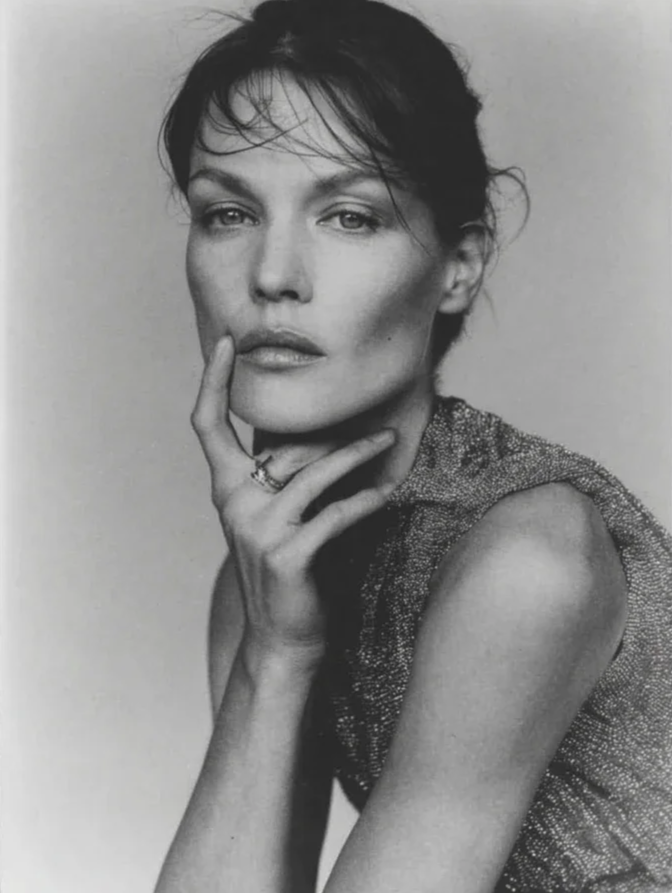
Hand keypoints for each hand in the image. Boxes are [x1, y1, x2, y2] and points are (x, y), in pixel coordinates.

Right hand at [191, 335, 395, 659]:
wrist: (282, 640)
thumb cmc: (288, 574)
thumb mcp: (276, 520)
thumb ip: (284, 480)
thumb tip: (320, 436)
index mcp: (227, 490)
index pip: (208, 426)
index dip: (212, 381)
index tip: (225, 342)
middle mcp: (235, 504)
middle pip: (283, 445)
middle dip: (334, 433)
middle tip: (377, 424)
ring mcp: (259, 529)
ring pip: (315, 474)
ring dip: (359, 456)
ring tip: (390, 443)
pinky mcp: (289, 554)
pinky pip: (335, 516)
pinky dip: (364, 503)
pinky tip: (385, 496)